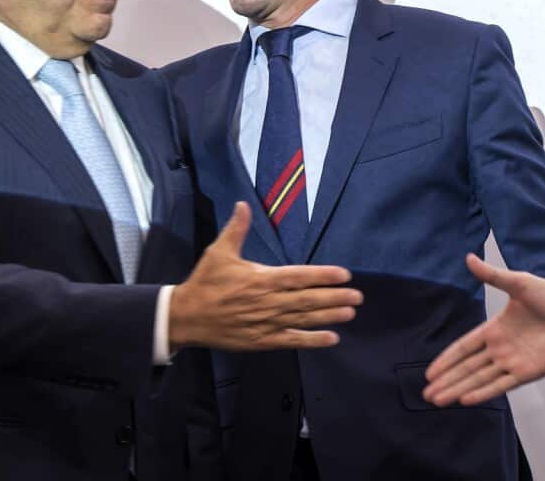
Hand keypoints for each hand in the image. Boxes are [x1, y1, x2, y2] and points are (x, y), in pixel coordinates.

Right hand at [168, 202, 362, 350]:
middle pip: (307, 299)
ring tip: (350, 312)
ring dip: (329, 316)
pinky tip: (331, 339)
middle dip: (335, 297)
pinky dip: (312, 340)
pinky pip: (291, 340)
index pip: (299, 276)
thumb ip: (236, 229)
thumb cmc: (205, 282)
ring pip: (303, 319)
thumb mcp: (218, 252)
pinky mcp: (262, 340)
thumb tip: (243, 203)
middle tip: (358, 296)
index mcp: (261, 278)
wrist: (186, 316)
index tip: (344, 274)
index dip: (323, 275)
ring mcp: (266, 323)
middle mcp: (268, 301)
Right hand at [422, 253, 544, 406]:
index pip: (464, 347)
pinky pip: (500, 385)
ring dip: (458, 389)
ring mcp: (512, 362)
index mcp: (495, 328)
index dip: (447, 359)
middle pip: (467, 367)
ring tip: (438, 400)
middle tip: (426, 393)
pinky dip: (483, 392)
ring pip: (478, 378)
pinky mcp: (526, 373)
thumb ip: (493, 275)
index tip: (429, 371)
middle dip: (446, 380)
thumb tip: (468, 258)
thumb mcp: (519, 283)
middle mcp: (500, 348)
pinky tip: (465, 400)